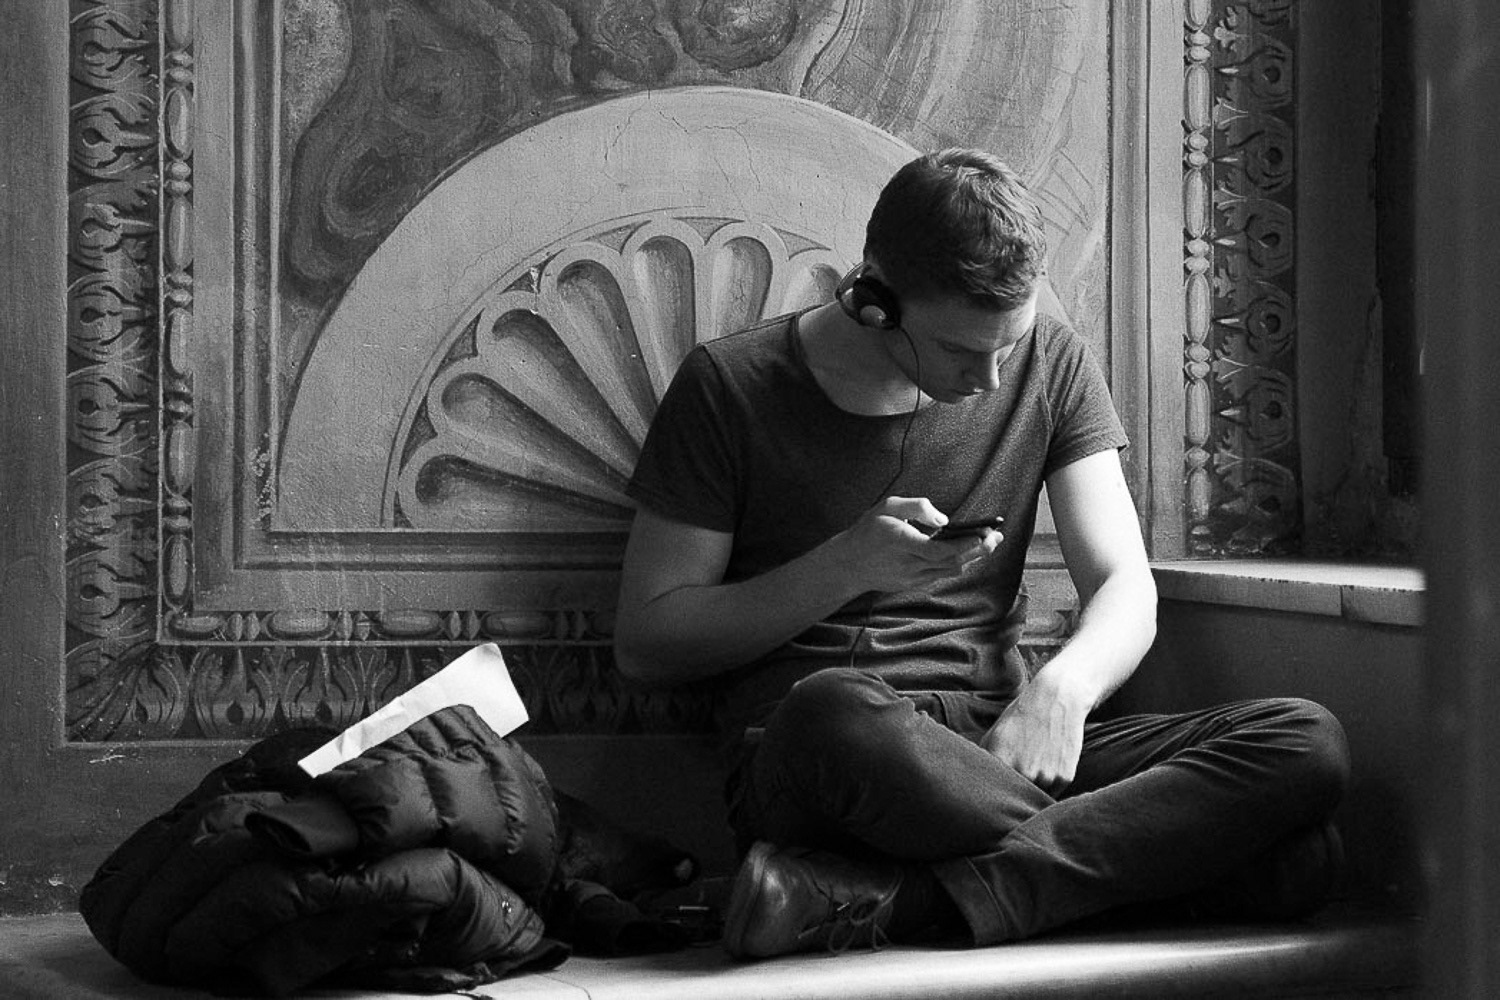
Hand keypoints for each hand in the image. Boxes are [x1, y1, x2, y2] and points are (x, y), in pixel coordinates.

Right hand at [833, 497, 1000, 593]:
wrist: (849, 564)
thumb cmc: (869, 530)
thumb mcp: (887, 507)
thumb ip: (916, 507)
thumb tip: (943, 519)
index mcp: (901, 542)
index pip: (940, 550)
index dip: (965, 544)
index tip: (984, 533)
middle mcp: (909, 564)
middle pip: (952, 562)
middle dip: (978, 550)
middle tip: (997, 536)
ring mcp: (912, 577)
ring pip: (951, 571)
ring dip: (972, 557)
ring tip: (989, 542)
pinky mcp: (914, 583)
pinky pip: (942, 574)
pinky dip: (959, 564)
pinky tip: (968, 553)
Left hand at [979, 673, 1086, 795]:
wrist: (1057, 699)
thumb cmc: (1022, 716)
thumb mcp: (995, 734)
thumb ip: (983, 760)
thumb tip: (972, 783)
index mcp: (1001, 761)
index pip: (991, 794)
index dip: (989, 798)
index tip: (987, 799)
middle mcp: (1024, 772)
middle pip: (1013, 800)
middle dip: (1010, 798)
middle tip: (1009, 791)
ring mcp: (1046, 776)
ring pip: (1033, 798)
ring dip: (1030, 793)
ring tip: (1030, 772)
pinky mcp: (1064, 778)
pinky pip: (1052, 793)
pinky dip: (1047, 786)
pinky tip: (1045, 766)